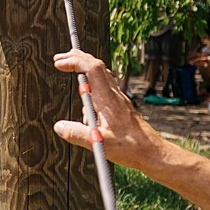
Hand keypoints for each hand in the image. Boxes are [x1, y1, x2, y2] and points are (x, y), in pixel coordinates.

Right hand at [52, 49, 170, 174]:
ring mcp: (117, 99)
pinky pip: (103, 86)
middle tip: (59, 58)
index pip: (92, 69)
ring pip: (101, 74)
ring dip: (84, 67)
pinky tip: (85, 98)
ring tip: (68, 66)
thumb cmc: (130, 147)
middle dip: (77, 58)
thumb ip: (77, 134)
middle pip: (96, 66)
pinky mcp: (118, 106)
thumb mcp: (99, 143)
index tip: (58, 63)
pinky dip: (91, 82)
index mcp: (108, 100)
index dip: (74, 62)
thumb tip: (58, 126)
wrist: (151, 152)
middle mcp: (113, 95)